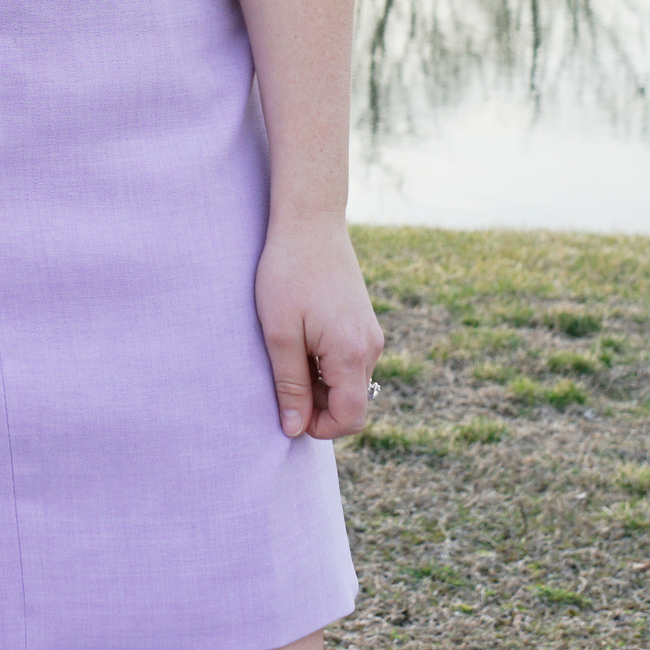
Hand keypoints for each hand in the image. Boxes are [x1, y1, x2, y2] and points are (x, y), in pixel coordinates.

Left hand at [255, 214, 383, 438]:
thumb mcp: (279, 333)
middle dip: (316, 404)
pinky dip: (325, 363)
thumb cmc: (288, 273)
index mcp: (352, 354)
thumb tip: (294, 428)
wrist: (310, 221)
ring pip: (349, 382)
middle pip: (351, 402)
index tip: (287, 410)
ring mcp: (370, 333)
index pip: (350, 418)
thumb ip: (289, 384)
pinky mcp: (363, 322)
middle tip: (280, 374)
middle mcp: (370, 347)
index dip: (319, 427)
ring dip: (318, 382)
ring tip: (288, 349)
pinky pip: (348, 360)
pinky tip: (300, 337)